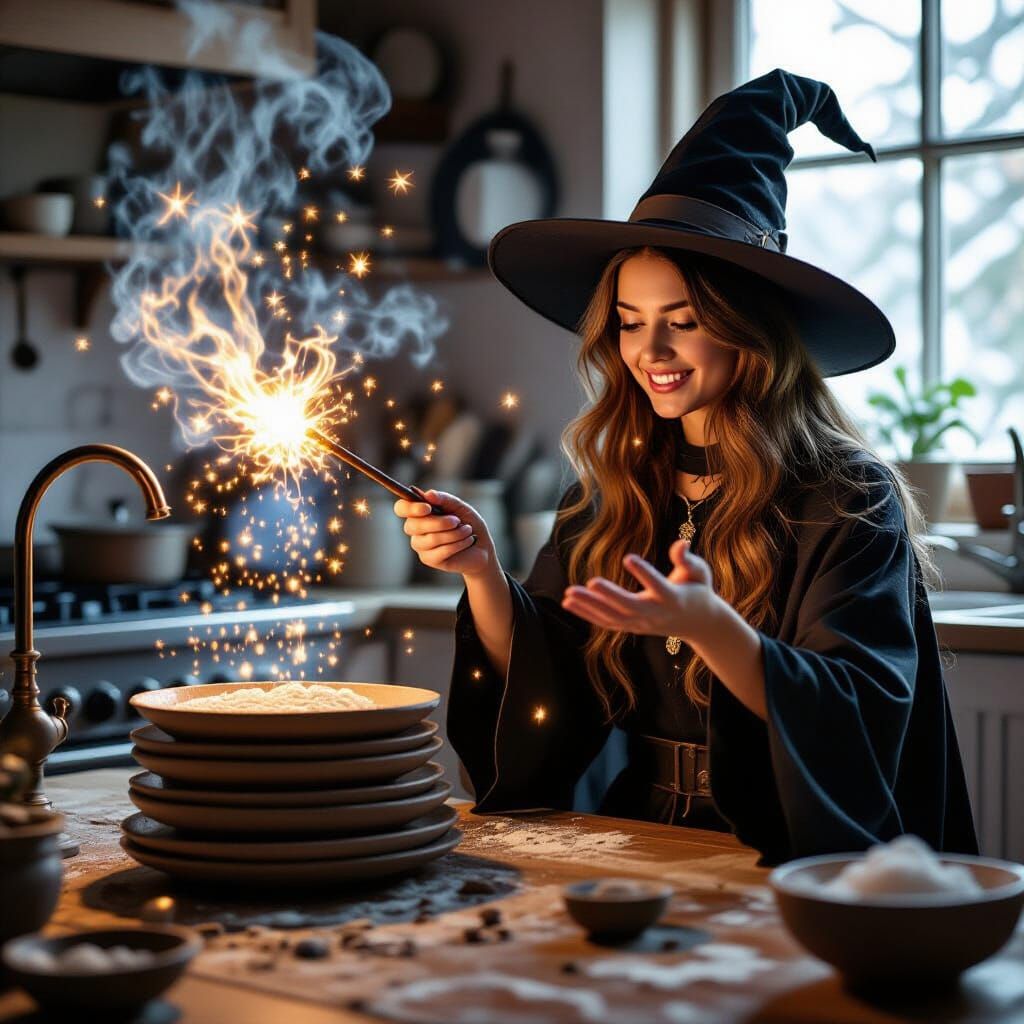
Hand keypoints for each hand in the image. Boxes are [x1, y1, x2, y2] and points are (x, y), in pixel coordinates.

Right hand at [393, 488, 497, 578]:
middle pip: (413, 525)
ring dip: (455, 534)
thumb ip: (444, 499)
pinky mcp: (428, 559)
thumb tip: (427, 494)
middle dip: (439, 522)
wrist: (481, 547)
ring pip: (431, 539)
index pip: (401, 508)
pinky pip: (440, 551)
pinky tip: (467, 541)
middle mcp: (415, 529)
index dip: (410, 508)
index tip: (427, 508)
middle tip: (457, 521)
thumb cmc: (468, 523)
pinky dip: (458, 544)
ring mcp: (420, 545)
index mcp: (419, 512)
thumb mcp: (460, 507)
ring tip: (467, 531)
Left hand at [561, 539, 716, 638]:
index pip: (658, 585)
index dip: (644, 573)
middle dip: (608, 596)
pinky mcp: (632, 628)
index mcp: (674, 598)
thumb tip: (681, 543)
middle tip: (589, 582)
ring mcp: (642, 624)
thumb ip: (688, 560)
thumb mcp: (700, 573)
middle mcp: (656, 614)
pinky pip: (607, 623)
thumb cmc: (698, 591)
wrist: (700, 624)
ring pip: (613, 617)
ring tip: (567, 595)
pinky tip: (569, 604)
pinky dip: (587, 615)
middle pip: (629, 607)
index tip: (628, 558)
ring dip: (589, 607)